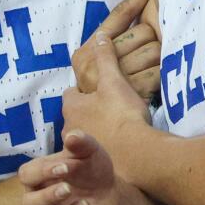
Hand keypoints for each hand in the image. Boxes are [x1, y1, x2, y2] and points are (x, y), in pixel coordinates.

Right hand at [19, 131, 120, 204]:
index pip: (26, 175)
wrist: (110, 190)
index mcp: (40, 176)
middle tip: (68, 188)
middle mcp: (40, 199)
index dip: (41, 172)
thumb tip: (71, 136)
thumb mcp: (91, 151)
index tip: (64, 167)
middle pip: (27, 204)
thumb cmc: (91, 168)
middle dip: (46, 197)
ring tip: (85, 204)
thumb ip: (81, 142)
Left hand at [63, 38, 151, 176]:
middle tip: (108, 107)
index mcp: (71, 107)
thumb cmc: (122, 115)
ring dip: (95, 131)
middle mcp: (68, 129)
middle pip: (76, 116)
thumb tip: (100, 36)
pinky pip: (92, 154)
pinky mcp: (90, 167)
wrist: (136, 155)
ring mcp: (78, 152)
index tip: (97, 89)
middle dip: (88, 112)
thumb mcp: (114, 81)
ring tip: (115, 127)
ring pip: (84, 136)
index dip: (83, 90)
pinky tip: (118, 146)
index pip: (71, 94)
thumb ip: (106, 57)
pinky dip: (103, 148)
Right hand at [72, 0, 160, 99]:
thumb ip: (109, 42)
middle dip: (150, 39)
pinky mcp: (133, 92)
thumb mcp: (97, 65)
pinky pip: (159, 72)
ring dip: (158, 58)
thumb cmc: (101, 93)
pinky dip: (160, 76)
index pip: (116, 17)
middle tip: (147, 50)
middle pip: (142, 32)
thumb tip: (136, 6)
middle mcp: (97, 62)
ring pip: (154, 50)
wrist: (101, 132)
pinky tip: (152, 82)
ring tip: (148, 68)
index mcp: (87, 51)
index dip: (135, 0)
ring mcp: (114, 78)